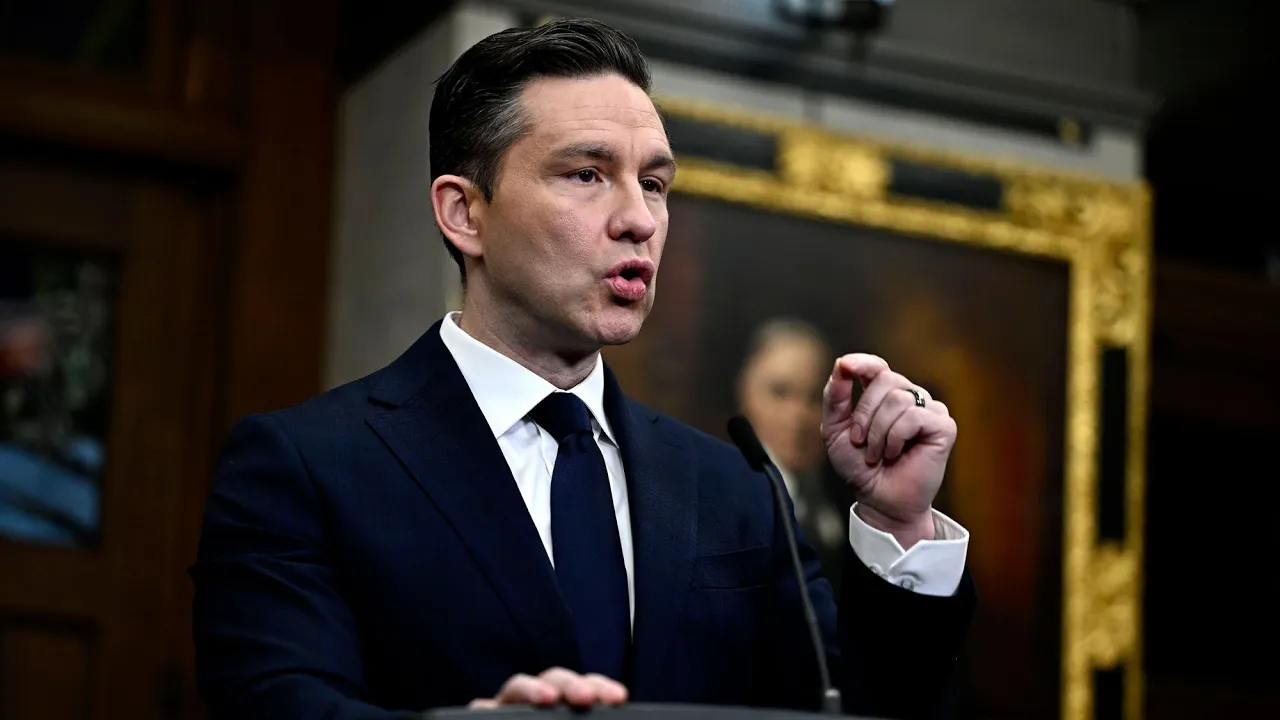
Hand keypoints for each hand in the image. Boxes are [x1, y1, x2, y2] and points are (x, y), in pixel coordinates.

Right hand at [469, 667, 627, 708]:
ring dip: (532, 688)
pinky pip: (481, 709)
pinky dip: (484, 709)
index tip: (619, 697)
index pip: (587, 689)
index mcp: (567, 706)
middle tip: (585, 696)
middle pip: (554, 680)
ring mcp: (508, 709)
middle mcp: (537, 703)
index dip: (601, 688)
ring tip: (547, 698)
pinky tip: (488, 711)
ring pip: (517, 687)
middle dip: (571, 683)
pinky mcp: (484, 718)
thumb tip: (615, 712)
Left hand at [821, 354, 955, 548]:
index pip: (877, 366)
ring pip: (899, 398)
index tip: (845, 366)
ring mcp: (929, 410)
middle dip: (865, 412)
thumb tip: (842, 363)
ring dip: (878, 431)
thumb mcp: (835, 429)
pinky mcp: (943, 426)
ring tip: (877, 453)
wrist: (879, 500)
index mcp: (884, 395)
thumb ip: (836, 397)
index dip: (863, 362)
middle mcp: (909, 397)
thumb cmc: (859, 466)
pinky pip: (914, 416)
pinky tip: (896, 453)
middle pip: (886, 379)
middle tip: (860, 441)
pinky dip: (896, 437)